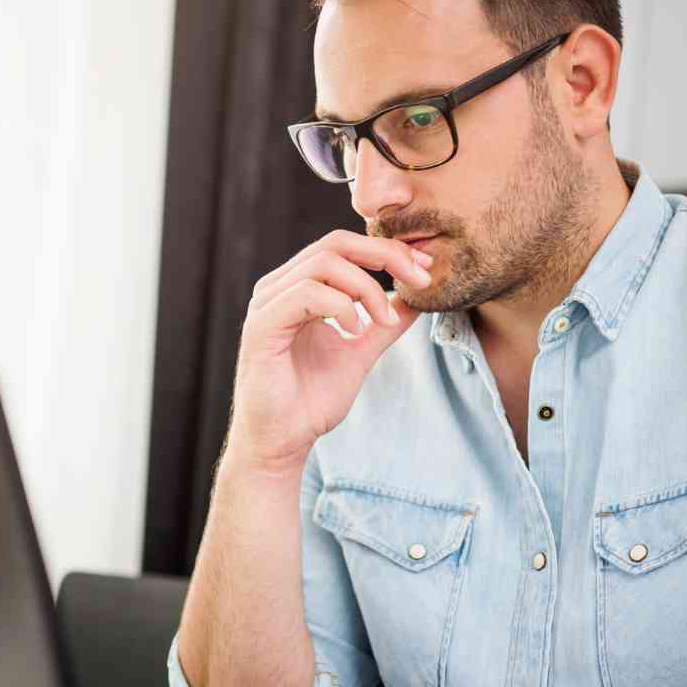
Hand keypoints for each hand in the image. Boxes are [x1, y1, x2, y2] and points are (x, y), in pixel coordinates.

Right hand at [227, 232, 431, 472]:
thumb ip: (383, 325)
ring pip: (324, 263)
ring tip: (384, 320)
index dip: (388, 251)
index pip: (345, 248)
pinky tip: (355, 332)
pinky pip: (306, 294)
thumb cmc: (310, 401)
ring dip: (366, 287)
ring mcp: (267, 304)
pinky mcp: (261, 326)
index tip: (426, 269)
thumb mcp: (359, 354)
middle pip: (336, 243)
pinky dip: (340, 307)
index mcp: (299, 288)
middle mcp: (279, 288)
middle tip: (420, 279)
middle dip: (385, 256)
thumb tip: (416, 300)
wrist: (281, 442)